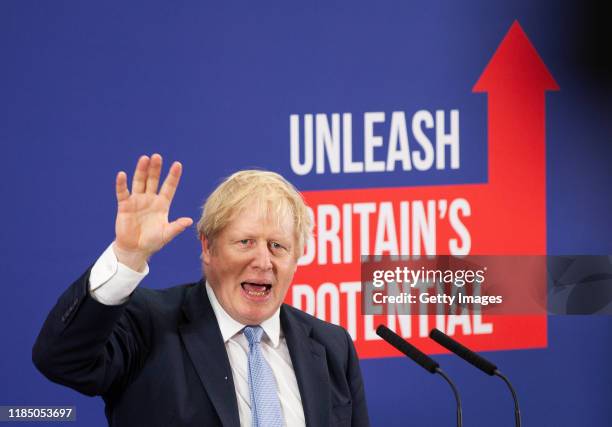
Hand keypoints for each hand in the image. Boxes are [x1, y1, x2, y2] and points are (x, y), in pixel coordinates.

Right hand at [113, 154, 192, 270]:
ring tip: (144, 159)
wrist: (135, 249)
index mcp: (162, 204)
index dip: (173, 176)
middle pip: (153, 180)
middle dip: (155, 169)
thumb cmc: (153, 241)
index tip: (178, 164)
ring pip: (139, 182)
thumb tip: (189, 220)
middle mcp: (150, 199)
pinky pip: (123, 192)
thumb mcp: (166, 234)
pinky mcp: (124, 205)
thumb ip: (176, 227)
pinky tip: (122, 175)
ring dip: (141, 171)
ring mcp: (137, 201)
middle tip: (157, 156)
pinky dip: (122, 184)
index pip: (169, 187)